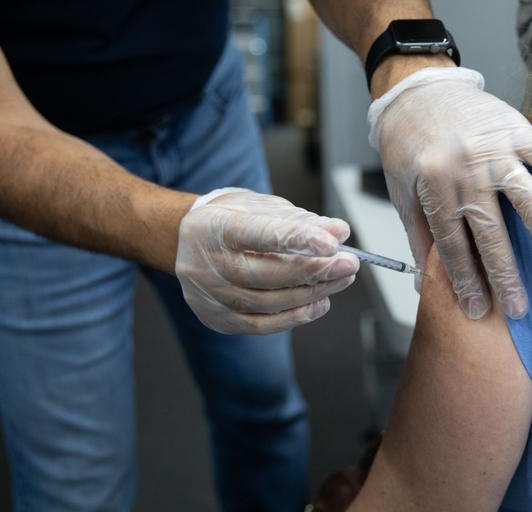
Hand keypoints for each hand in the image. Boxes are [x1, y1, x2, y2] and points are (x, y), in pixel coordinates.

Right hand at [176, 188, 359, 333]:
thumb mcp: (259, 207)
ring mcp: (211, 295)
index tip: (332, 243)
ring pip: (270, 302)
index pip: (260, 234)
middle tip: (349, 263)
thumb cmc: (227, 220)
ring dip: (313, 293)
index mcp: (216, 227)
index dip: (298, 239)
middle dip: (316, 270)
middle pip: (268, 273)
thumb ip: (299, 220)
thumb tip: (339, 233)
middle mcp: (208, 264)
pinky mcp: (218, 319)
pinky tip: (321, 302)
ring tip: (341, 279)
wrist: (182, 241)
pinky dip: (296, 316)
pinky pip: (263, 325)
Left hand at [369, 67, 531, 319]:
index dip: (466, 280)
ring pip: (526, 200)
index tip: (478, 310)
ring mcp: (494, 149)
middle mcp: (465, 170)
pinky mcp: (517, 130)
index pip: (453, 244)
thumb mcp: (402, 191)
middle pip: (491, 232)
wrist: (418, 88)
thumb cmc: (408, 143)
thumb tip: (425, 282)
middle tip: (520, 309)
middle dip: (506, 274)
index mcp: (433, 186)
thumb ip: (418, 235)